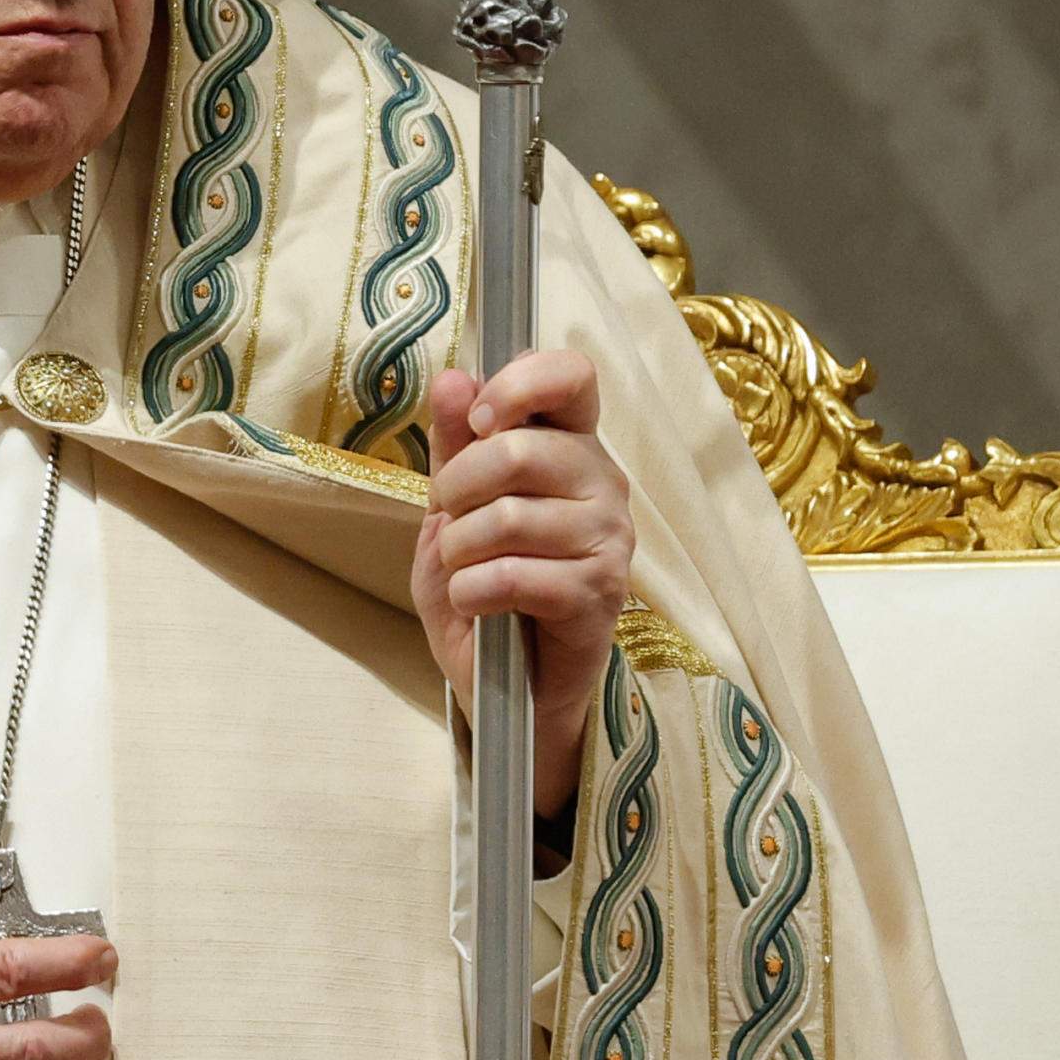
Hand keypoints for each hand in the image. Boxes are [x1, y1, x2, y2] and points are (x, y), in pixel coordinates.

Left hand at [411, 350, 634, 817]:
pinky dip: (472, 591)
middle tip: (450, 521)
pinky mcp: (600, 593)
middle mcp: (603, 482)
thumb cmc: (483, 584)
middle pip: (517, 450)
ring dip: (458, 550)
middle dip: (456, 489)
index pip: (573, 377)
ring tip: (463, 570)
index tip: (479, 420)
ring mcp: (609, 538)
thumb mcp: (452, 509)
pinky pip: (513, 574)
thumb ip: (455, 445)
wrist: (508, 682)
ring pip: (507, 518)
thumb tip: (453, 378)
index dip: (518, 385)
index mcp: (571, 446)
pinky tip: (475, 603)